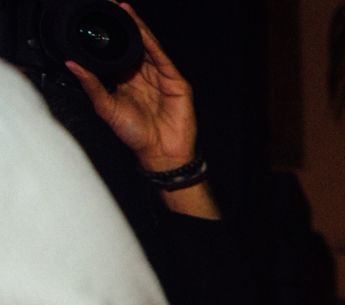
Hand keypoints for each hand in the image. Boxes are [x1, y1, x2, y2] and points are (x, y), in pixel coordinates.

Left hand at [68, 4, 194, 170]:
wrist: (160, 153)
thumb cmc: (136, 136)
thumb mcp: (106, 108)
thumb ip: (91, 85)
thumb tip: (72, 65)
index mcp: (126, 81)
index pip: (117, 52)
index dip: (108, 36)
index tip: (95, 20)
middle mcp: (143, 76)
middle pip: (133, 44)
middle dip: (123, 24)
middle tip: (109, 5)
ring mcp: (161, 77)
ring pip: (147, 46)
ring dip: (136, 27)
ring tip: (123, 9)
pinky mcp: (175, 82)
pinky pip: (161, 57)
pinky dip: (151, 42)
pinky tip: (140, 29)